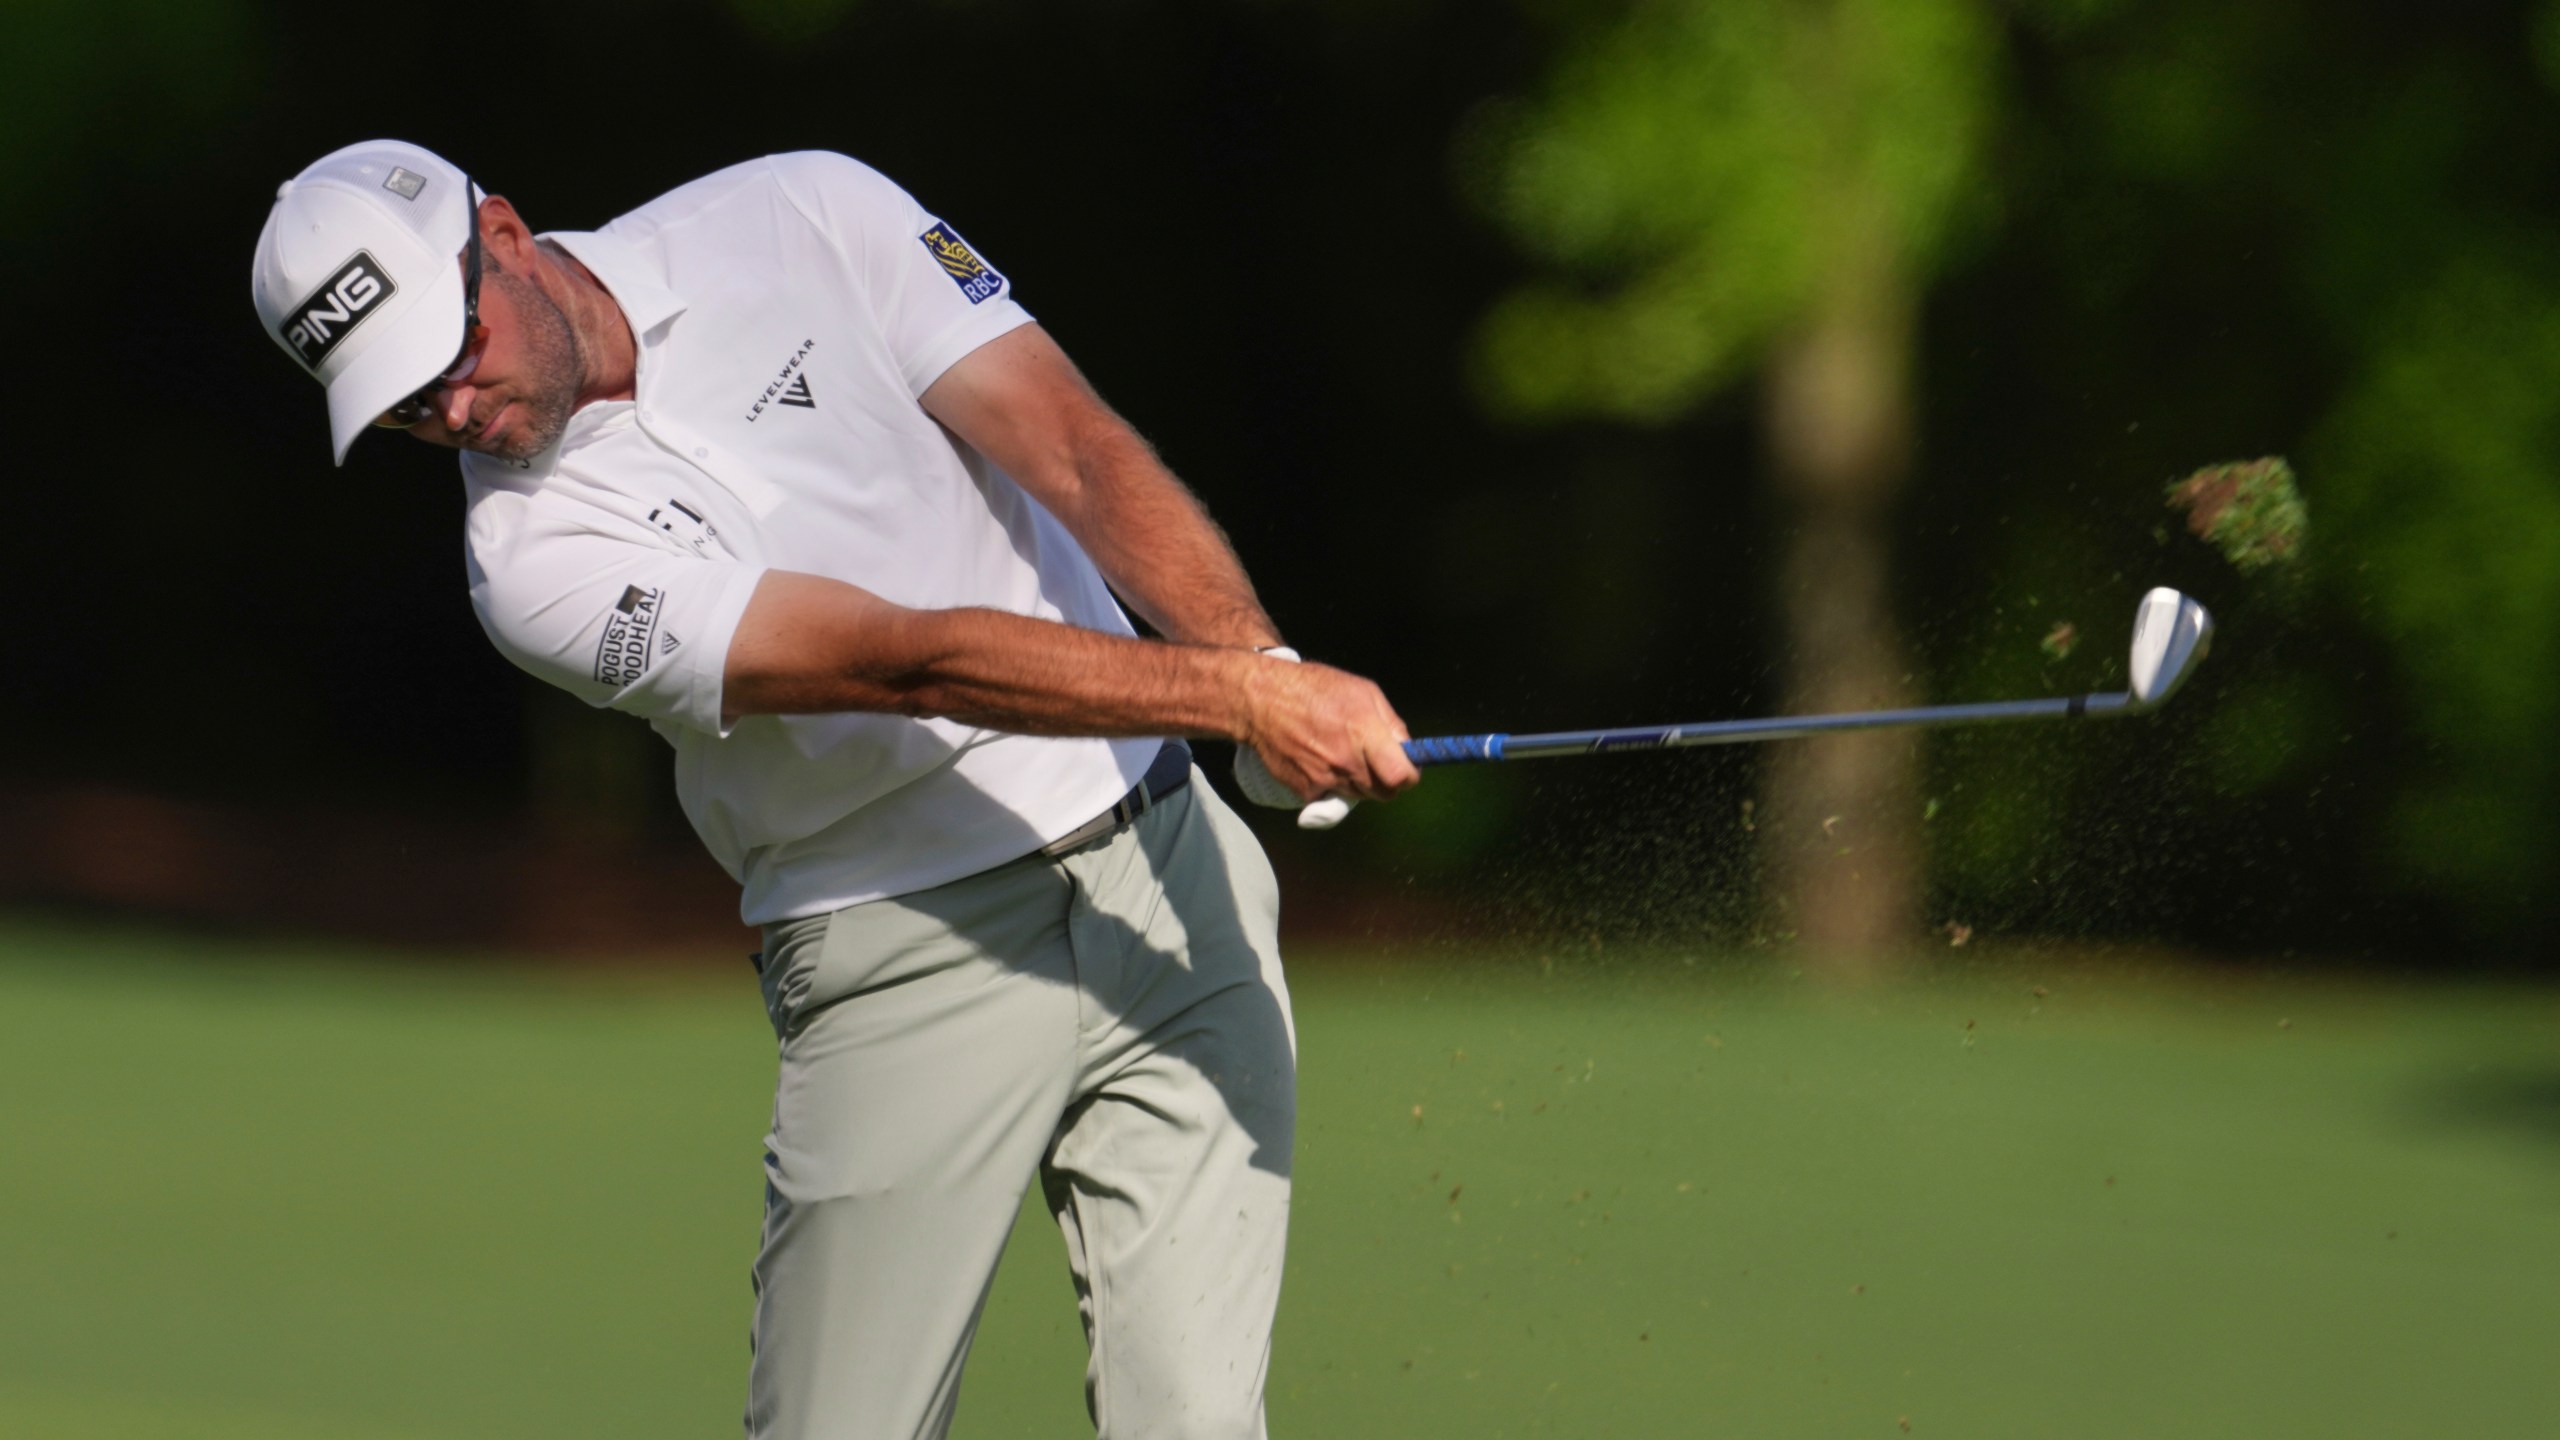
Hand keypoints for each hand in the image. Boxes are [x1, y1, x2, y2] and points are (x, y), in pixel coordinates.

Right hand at [1235, 649, 1418, 811]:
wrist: (1260, 701)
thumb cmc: (1313, 689)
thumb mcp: (1362, 690)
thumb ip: (1390, 722)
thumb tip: (1408, 749)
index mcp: (1365, 732)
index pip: (1401, 777)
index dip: (1408, 776)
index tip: (1405, 769)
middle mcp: (1346, 760)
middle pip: (1384, 793)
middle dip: (1384, 780)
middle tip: (1372, 760)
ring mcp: (1325, 779)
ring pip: (1358, 796)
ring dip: (1357, 781)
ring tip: (1339, 753)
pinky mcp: (1306, 791)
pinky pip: (1331, 797)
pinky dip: (1330, 784)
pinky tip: (1318, 759)